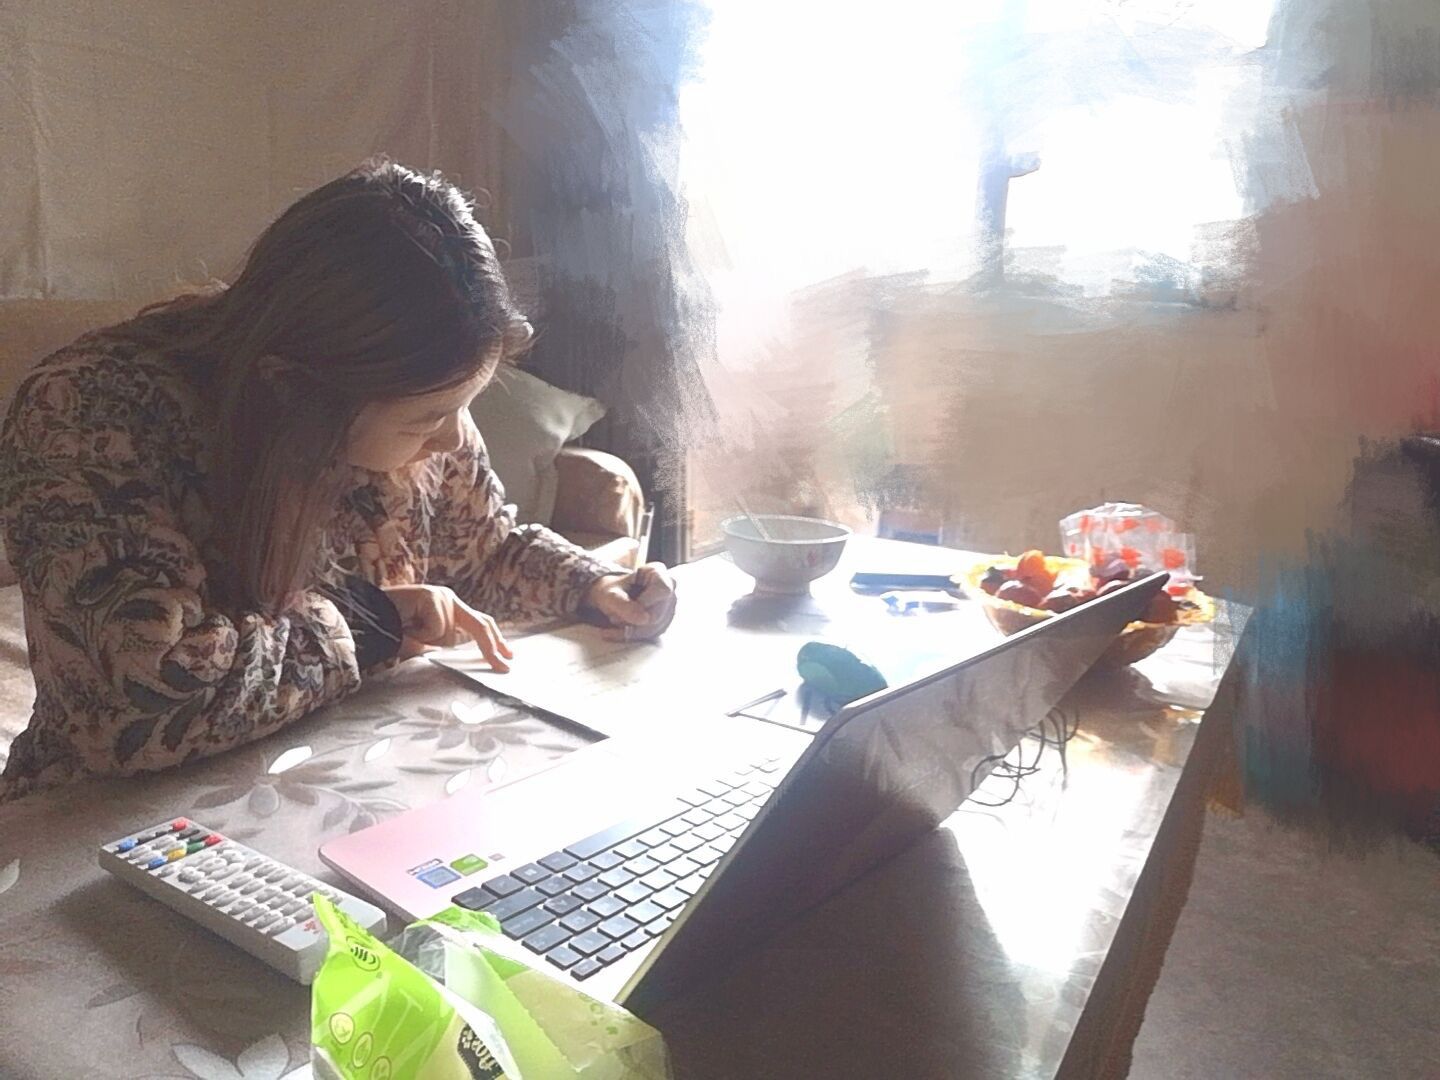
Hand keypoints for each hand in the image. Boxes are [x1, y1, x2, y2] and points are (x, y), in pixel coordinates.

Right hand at [381, 584, 513, 670]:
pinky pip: (436, 629)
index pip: (480, 622)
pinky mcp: (431, 596)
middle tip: (504, 666)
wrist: (365, 620)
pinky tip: (405, 627)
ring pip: (450, 635)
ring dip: (428, 643)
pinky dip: (421, 636)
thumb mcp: (424, 643)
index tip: (508, 655)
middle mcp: (449, 600)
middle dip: (492, 648)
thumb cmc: (393, 633)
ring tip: (408, 634)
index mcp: (450, 609)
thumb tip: (465, 661)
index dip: (496, 639)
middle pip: (479, 624)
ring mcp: (441, 596)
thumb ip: (444, 646)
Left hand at [583, 563, 677, 641]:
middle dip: (633, 621)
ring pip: (655, 627)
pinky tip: (619, 632)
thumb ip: (622, 604)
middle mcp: (670, 589)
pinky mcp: (664, 622)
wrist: (612, 599)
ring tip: (615, 622)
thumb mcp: (610, 594)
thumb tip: (644, 619)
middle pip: (658, 613)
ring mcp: (669, 607)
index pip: (662, 590)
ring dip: (631, 631)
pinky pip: (652, 635)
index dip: (645, 603)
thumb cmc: (613, 591)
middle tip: (615, 618)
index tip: (626, 609)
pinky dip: (633, 636)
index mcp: (658, 572)